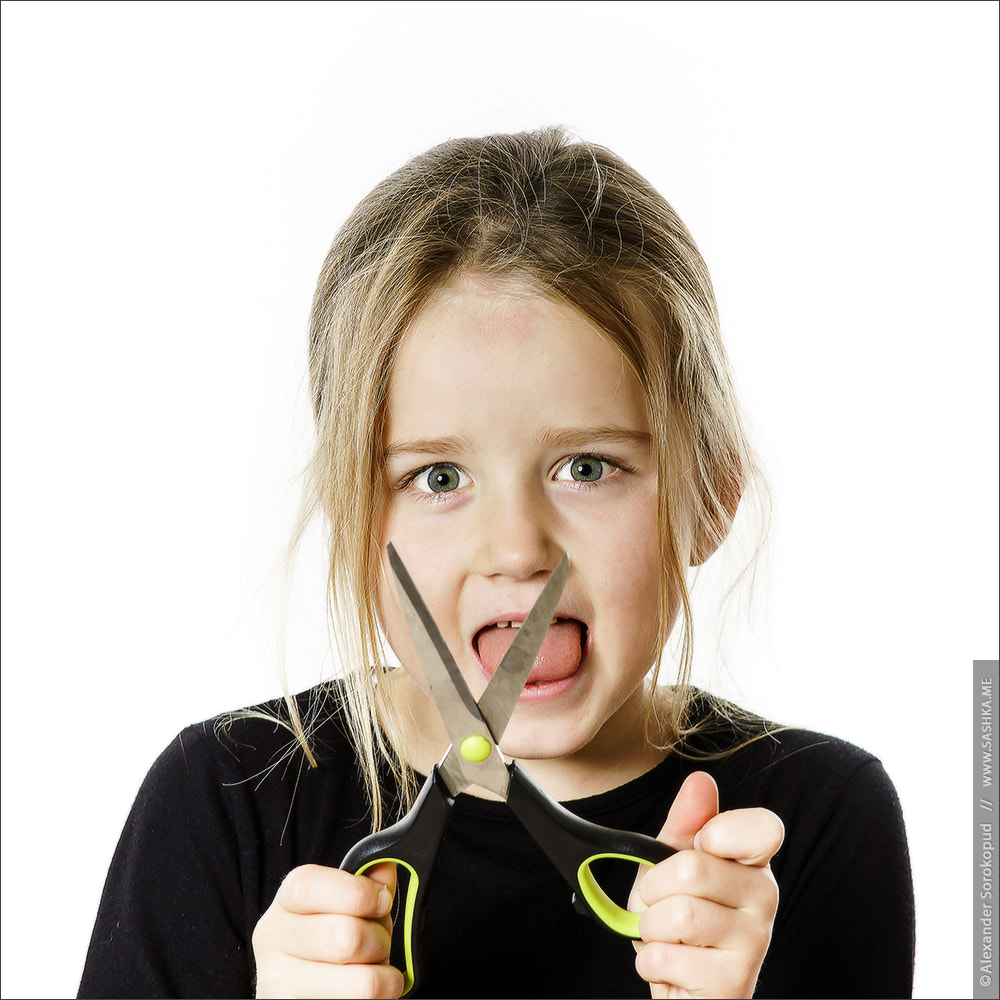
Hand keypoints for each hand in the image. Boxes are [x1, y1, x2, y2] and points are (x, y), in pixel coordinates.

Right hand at [253, 862, 403, 998]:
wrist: (308, 990)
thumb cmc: (330, 943)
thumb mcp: (345, 906)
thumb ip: (366, 885)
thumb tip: (385, 866)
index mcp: (285, 903)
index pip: (310, 886)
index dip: (359, 892)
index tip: (383, 900)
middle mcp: (272, 940)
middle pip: (346, 937)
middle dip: (380, 940)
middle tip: (378, 944)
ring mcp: (279, 985)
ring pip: (363, 981)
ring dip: (383, 976)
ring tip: (372, 970)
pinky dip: (381, 997)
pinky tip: (362, 992)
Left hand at [630, 772, 782, 998]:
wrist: (679, 983)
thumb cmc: (676, 917)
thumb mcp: (669, 862)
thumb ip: (685, 822)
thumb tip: (701, 780)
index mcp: (753, 862)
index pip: (764, 828)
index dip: (718, 832)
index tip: (700, 845)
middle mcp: (765, 899)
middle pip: (692, 869)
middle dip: (653, 888)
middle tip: (660, 903)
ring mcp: (755, 944)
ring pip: (678, 915)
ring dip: (650, 928)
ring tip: (666, 936)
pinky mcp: (734, 983)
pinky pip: (667, 958)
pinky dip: (650, 961)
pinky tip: (672, 965)